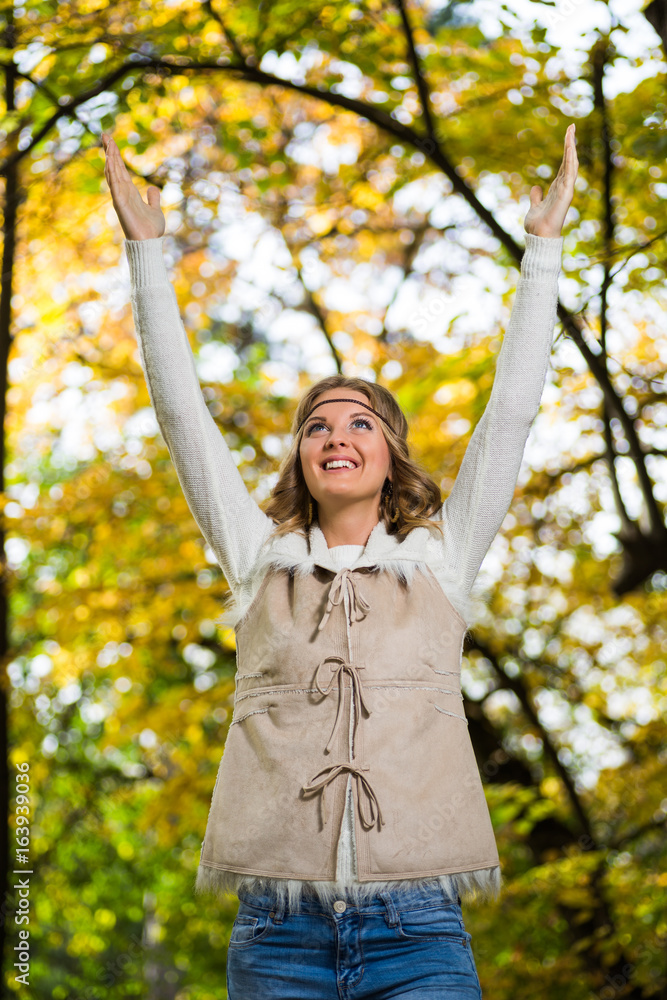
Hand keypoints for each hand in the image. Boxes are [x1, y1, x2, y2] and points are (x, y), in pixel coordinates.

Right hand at [102, 133, 165, 240]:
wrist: (149, 243)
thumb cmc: (150, 230)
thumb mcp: (155, 209)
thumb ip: (153, 198)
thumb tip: (153, 188)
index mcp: (130, 192)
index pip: (121, 170)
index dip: (116, 156)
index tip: (111, 142)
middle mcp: (123, 193)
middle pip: (115, 168)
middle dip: (110, 152)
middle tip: (105, 135)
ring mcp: (121, 198)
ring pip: (113, 174)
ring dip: (110, 158)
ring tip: (108, 144)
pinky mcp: (121, 204)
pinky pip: (115, 186)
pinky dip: (112, 175)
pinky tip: (109, 163)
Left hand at [524, 123, 577, 237]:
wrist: (539, 237)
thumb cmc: (538, 226)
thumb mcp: (534, 207)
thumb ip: (536, 197)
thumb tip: (536, 187)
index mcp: (557, 189)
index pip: (562, 165)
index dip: (565, 151)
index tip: (567, 136)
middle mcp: (563, 187)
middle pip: (568, 160)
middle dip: (570, 143)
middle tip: (571, 126)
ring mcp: (566, 189)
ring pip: (570, 164)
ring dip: (571, 147)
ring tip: (571, 131)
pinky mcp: (566, 193)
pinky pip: (569, 173)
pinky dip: (570, 160)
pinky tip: (571, 147)